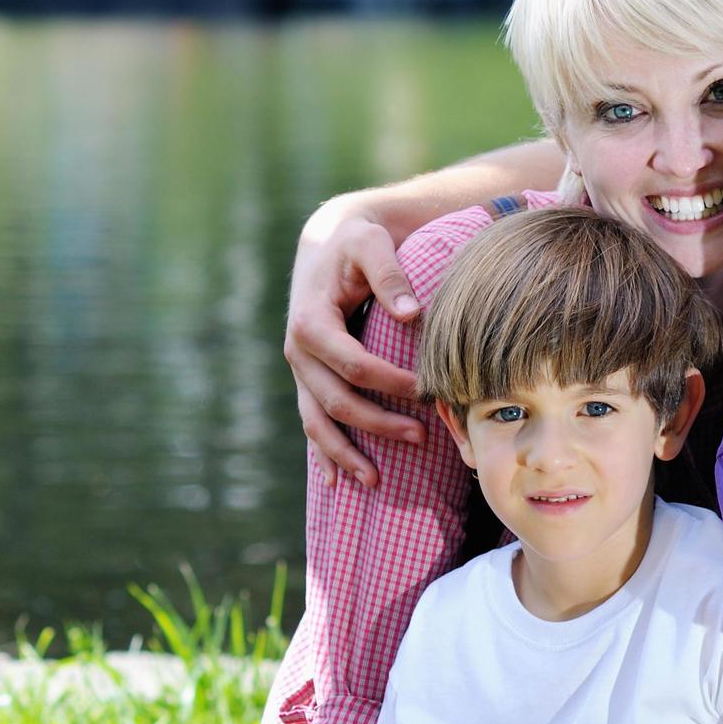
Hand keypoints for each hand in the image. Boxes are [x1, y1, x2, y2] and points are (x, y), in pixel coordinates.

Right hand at [285, 204, 425, 484]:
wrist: (328, 243)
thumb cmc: (355, 242)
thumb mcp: (371, 244)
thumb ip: (390, 273)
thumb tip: (411, 313)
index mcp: (310, 322)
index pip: (353, 364)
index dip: (389, 382)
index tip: (425, 389)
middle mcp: (298, 352)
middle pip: (336, 401)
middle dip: (376, 423)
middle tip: (420, 436)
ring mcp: (300, 371)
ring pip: (317, 422)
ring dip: (346, 453)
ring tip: (377, 480)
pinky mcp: (308, 379)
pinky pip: (312, 423)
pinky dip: (325, 453)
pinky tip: (340, 481)